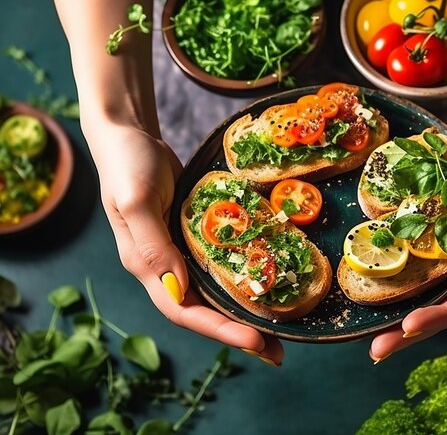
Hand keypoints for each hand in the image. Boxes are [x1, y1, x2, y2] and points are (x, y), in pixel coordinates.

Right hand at [89, 123, 283, 365]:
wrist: (128, 136)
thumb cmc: (128, 164)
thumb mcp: (137, 199)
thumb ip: (153, 245)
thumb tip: (178, 287)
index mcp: (145, 265)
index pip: (183, 310)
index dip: (218, 329)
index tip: (255, 341)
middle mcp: (163, 265)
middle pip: (202, 308)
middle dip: (237, 330)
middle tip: (278, 349)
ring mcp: (178, 248)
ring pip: (212, 288)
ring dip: (242, 308)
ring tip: (278, 323)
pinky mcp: (192, 231)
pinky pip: (218, 260)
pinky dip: (239, 273)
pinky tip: (264, 275)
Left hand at [369, 127, 446, 361]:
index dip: (439, 317)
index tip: (408, 327)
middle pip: (440, 303)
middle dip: (410, 328)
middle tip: (375, 350)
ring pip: (425, 281)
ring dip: (399, 302)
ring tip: (367, 321)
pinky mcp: (442, 225)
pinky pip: (419, 249)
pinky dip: (400, 262)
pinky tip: (373, 268)